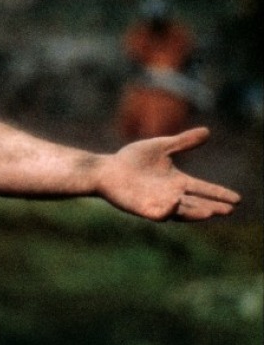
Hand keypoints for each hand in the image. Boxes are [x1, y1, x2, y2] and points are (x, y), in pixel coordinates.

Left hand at [98, 127, 239, 220]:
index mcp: (177, 182)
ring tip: (210, 211)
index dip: (219, 193)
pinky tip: (174, 205)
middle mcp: (171, 195)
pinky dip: (165, 211)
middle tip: (228, 210)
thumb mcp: (161, 147)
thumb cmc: (132, 159)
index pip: (202, 188)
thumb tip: (207, 131)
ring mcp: (156, 203)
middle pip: (196, 204)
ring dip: (194, 212)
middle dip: (212, 207)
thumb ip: (183, 142)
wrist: (106, 169)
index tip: (237, 199)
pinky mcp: (141, 208)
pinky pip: (156, 213)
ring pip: (179, 212)